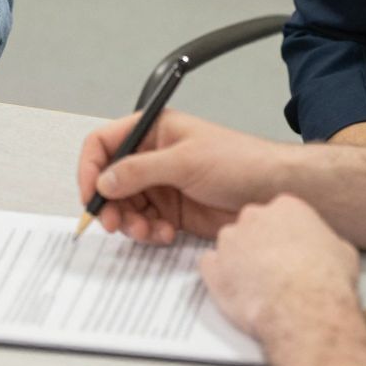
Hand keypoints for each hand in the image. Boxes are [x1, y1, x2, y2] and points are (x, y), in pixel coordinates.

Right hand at [79, 110, 290, 244]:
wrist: (274, 191)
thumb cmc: (239, 162)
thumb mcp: (186, 161)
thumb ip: (141, 170)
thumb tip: (104, 181)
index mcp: (153, 130)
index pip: (104, 143)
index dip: (90, 168)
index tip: (90, 195)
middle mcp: (152, 156)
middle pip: (110, 181)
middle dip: (109, 204)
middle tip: (114, 225)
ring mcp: (162, 185)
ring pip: (125, 206)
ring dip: (129, 223)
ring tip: (147, 232)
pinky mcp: (173, 211)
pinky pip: (145, 223)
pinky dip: (148, 232)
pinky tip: (164, 235)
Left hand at [202, 194, 361, 345]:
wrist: (304, 307)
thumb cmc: (326, 281)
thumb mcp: (344, 253)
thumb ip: (327, 242)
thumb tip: (329, 250)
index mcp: (287, 207)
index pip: (280, 213)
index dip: (285, 234)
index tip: (289, 249)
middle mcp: (254, 216)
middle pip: (253, 225)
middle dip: (260, 245)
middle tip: (274, 268)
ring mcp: (230, 240)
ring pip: (230, 245)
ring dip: (239, 261)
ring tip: (257, 285)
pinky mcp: (213, 266)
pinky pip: (210, 266)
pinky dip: (220, 277)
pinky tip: (237, 290)